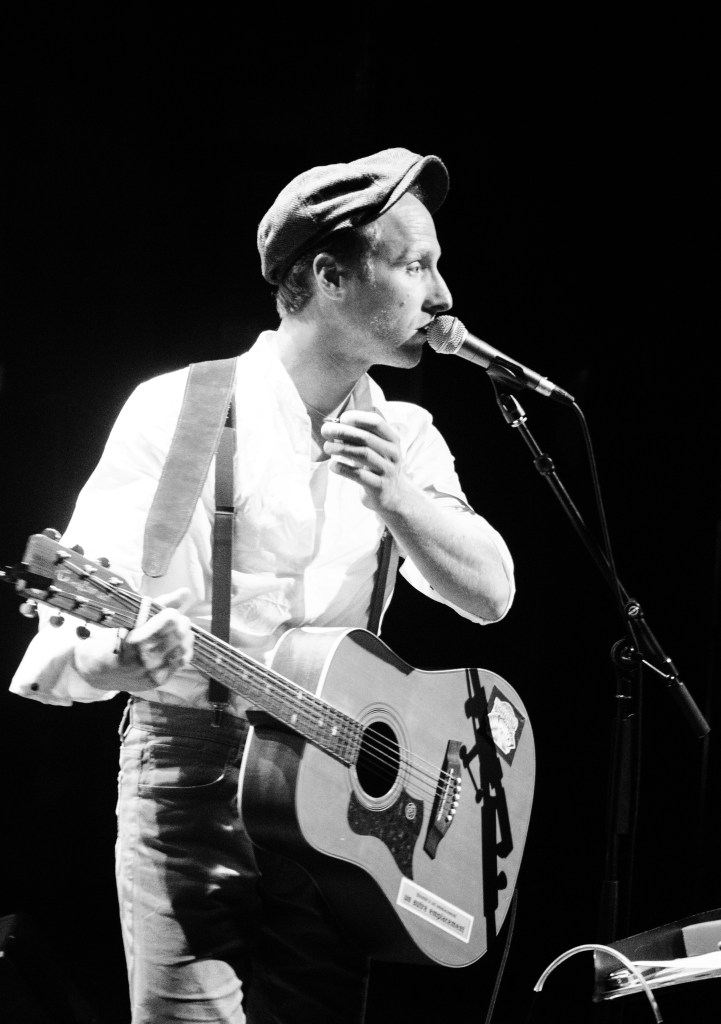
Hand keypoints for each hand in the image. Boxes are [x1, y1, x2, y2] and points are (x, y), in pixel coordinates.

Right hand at [74, 588, 193, 690]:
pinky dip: (182, 649)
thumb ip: (160, 604)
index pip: (171, 620)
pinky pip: (183, 661)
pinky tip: (173, 646)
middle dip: (179, 622)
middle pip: (180, 632)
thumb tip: (186, 592)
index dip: (170, 613)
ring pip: (185, 646)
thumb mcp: (130, 618)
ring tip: (172, 633)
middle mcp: (147, 658)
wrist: (98, 671)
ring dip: (183, 636)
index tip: (165, 613)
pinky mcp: (160, 680)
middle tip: (170, 622)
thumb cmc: (111, 639)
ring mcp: (154, 671)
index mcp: (136, 640)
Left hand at [320, 410, 404, 513]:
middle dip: (343, 432)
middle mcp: (393, 453)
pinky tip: (332, 465)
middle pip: (366, 438)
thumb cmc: (377, 466)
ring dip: (341, 449)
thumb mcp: (376, 448)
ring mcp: (388, 470)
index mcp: (393, 439)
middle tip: (325, 430)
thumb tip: (335, 425)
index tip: (341, 418)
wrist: (392, 495)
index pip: (376, 422)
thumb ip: (360, 436)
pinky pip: (359, 475)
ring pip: (363, 454)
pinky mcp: (379, 486)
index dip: (358, 418)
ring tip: (327, 447)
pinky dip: (343, 468)